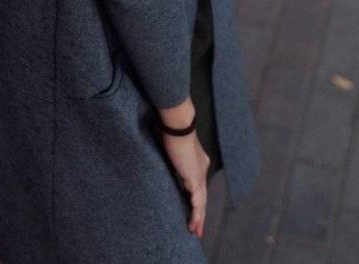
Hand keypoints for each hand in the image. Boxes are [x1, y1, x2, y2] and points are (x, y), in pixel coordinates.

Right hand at [159, 119, 210, 238]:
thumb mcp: (168, 148)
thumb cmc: (170, 130)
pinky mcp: (195, 179)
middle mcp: (201, 170)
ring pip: (201, 203)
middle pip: (201, 197)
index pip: (196, 186)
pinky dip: (196, 214)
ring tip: (194, 232)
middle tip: (196, 230)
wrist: (177, 125)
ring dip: (198, 219)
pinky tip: (193, 225)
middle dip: (199, 215)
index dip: (194, 200)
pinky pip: (197, 202)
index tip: (191, 211)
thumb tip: (157, 159)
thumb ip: (168, 158)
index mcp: (196, 162)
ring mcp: (200, 175)